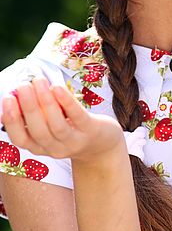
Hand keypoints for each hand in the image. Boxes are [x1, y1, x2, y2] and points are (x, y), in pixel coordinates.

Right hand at [0, 78, 124, 161]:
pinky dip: (66, 102)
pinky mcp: (91, 130)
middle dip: (28, 107)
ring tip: (38, 81)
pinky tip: (57, 87)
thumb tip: (14, 95)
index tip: (7, 98)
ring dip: (45, 102)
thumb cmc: (71, 129)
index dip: (12, 121)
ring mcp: (75, 141)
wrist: (104, 144)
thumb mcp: (50, 127)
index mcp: (41, 148)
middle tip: (23, 85)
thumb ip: (34, 116)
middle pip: (38, 131)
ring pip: (56, 125)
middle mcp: (56, 149)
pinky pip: (77, 116)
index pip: (21, 140)